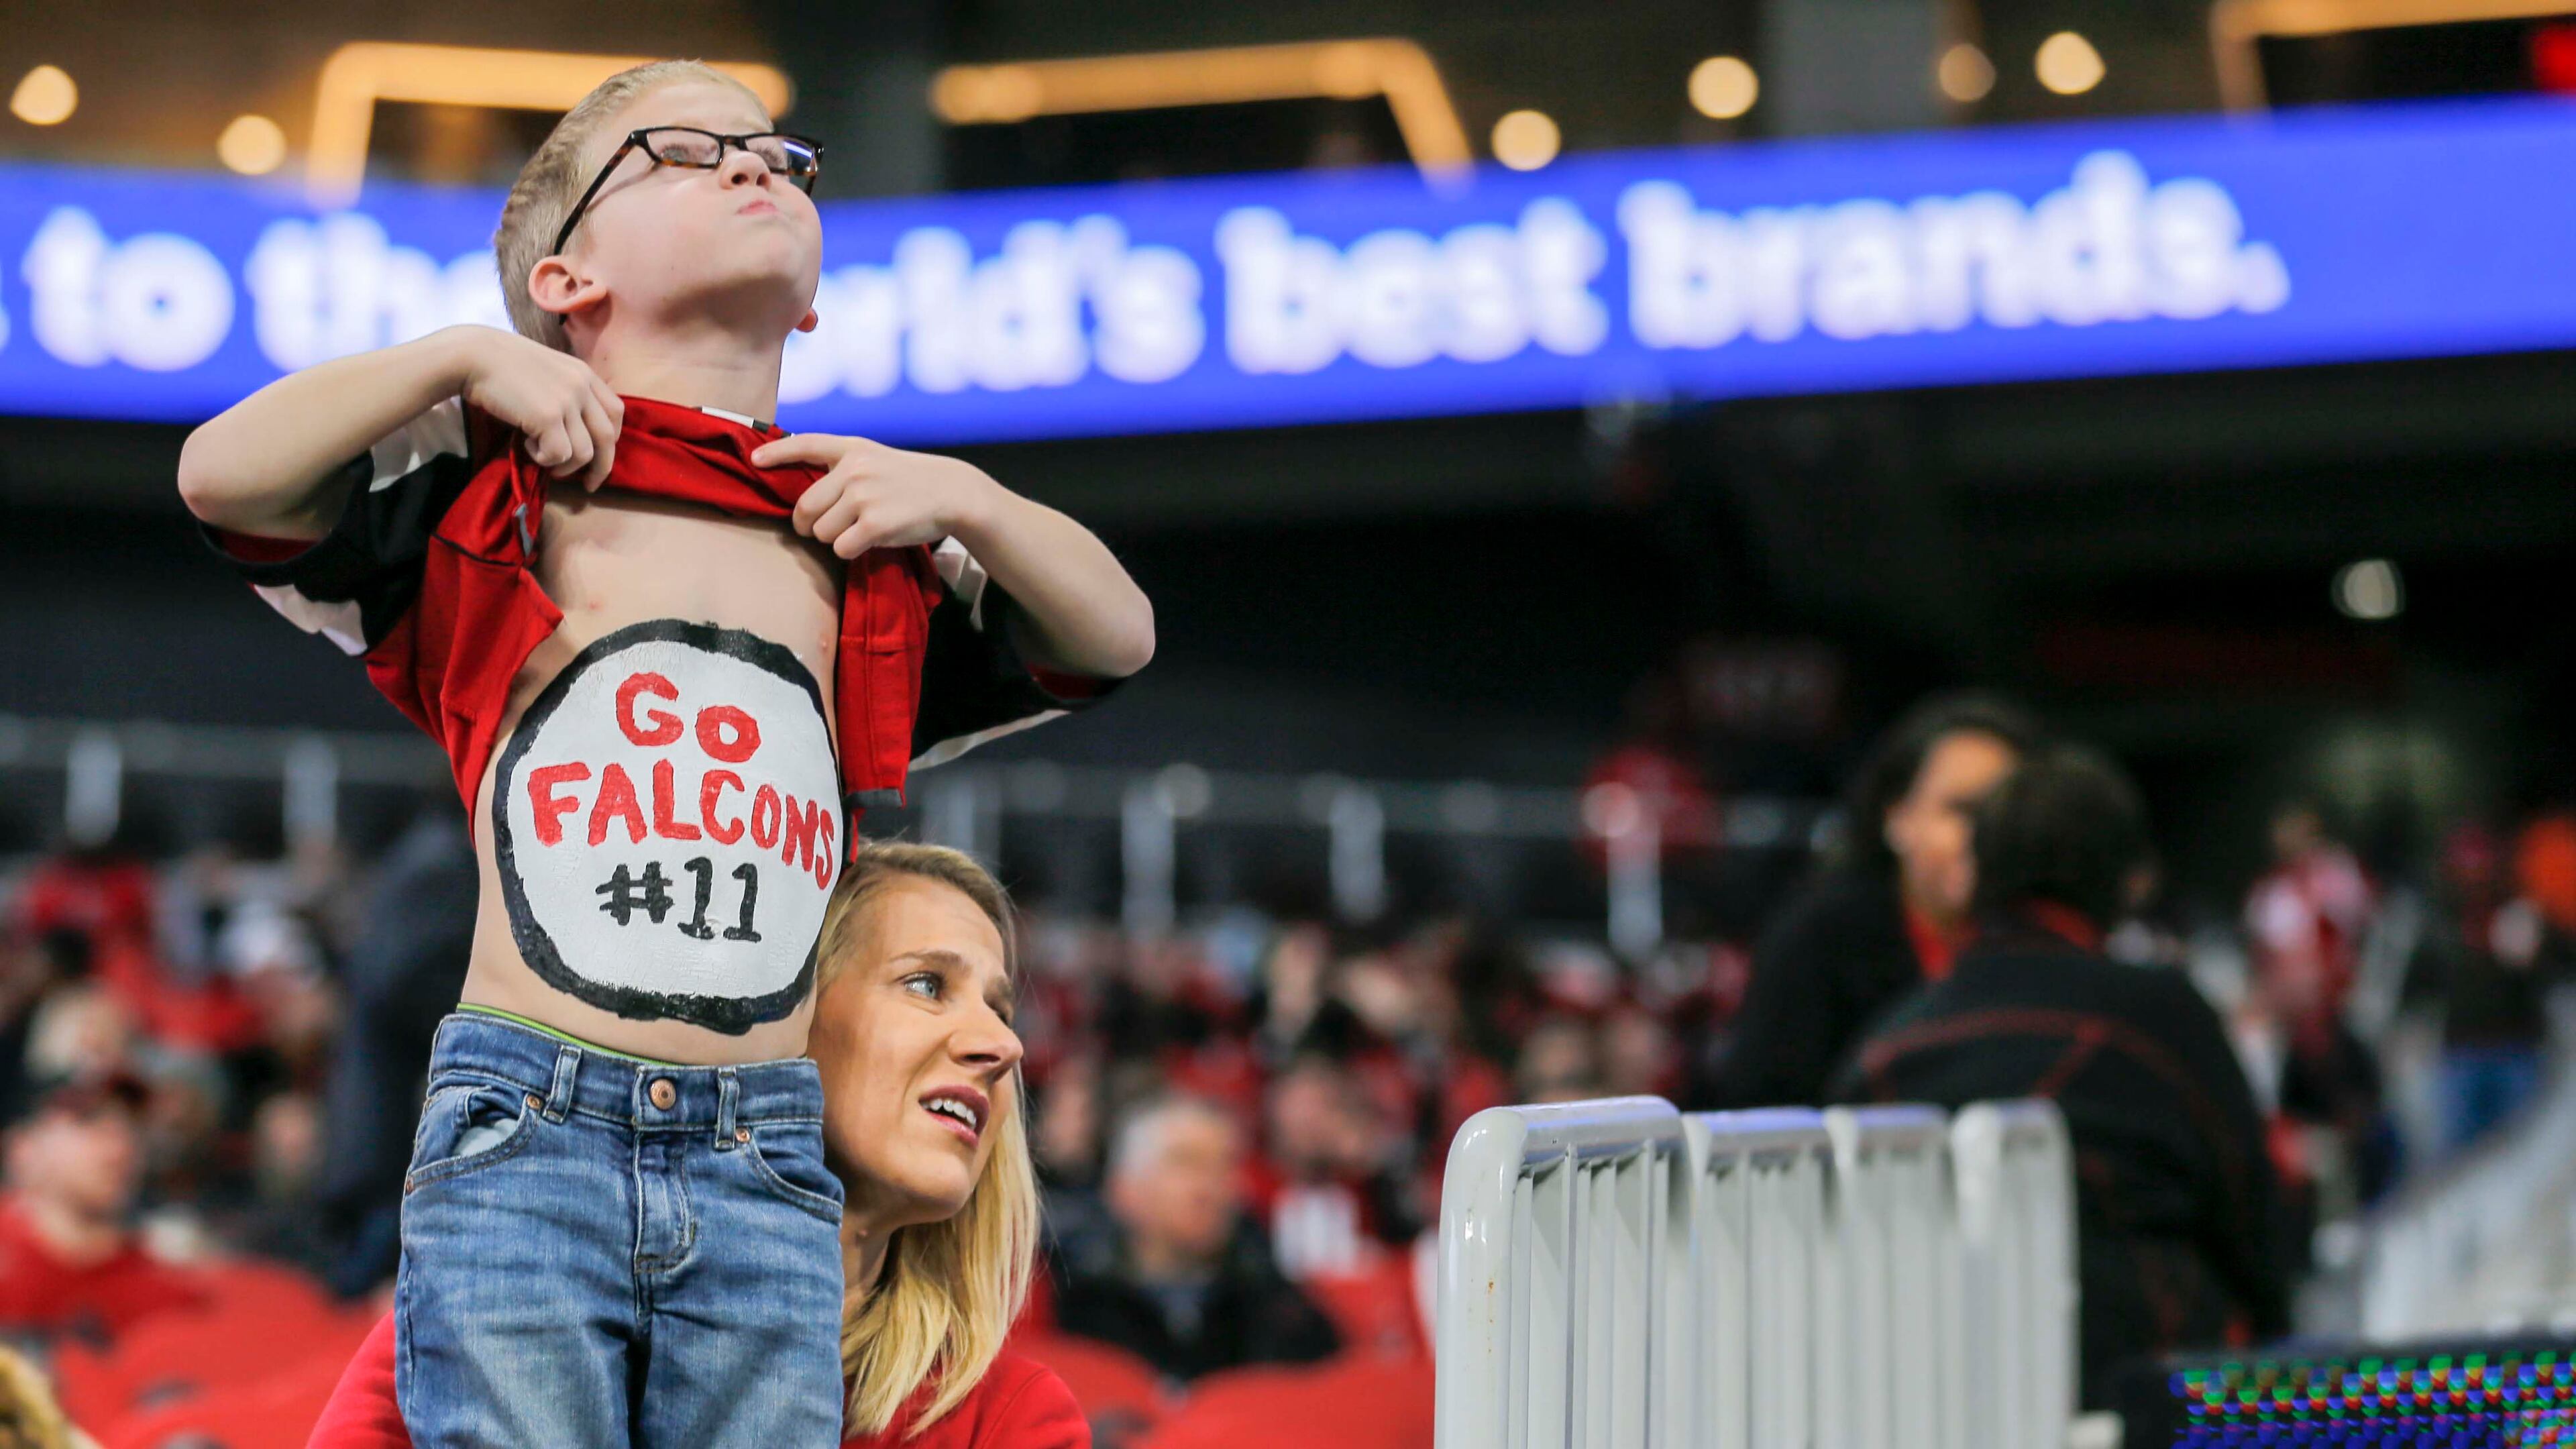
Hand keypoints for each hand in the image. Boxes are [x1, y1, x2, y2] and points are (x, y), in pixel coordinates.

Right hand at [450, 326, 622, 488]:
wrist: (474, 355)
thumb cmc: (502, 365)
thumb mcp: (547, 372)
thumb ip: (567, 394)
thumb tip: (576, 433)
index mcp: (584, 374)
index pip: (615, 413)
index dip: (611, 440)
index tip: (599, 457)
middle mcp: (581, 386)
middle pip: (607, 438)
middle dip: (601, 467)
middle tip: (589, 485)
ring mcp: (567, 401)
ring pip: (583, 453)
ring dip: (563, 464)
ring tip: (539, 453)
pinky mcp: (548, 417)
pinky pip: (558, 455)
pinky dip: (543, 458)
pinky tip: (525, 445)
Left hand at [753, 433, 998, 558]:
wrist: (952, 493)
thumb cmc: (910, 480)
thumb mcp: (876, 459)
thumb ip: (843, 467)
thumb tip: (805, 494)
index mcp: (851, 449)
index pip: (804, 444)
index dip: (776, 453)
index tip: (755, 460)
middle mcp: (854, 470)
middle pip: (805, 509)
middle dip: (808, 525)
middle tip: (821, 530)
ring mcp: (863, 497)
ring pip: (822, 533)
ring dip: (835, 540)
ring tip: (858, 531)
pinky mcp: (875, 525)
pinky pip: (842, 549)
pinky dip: (851, 552)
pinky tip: (869, 542)